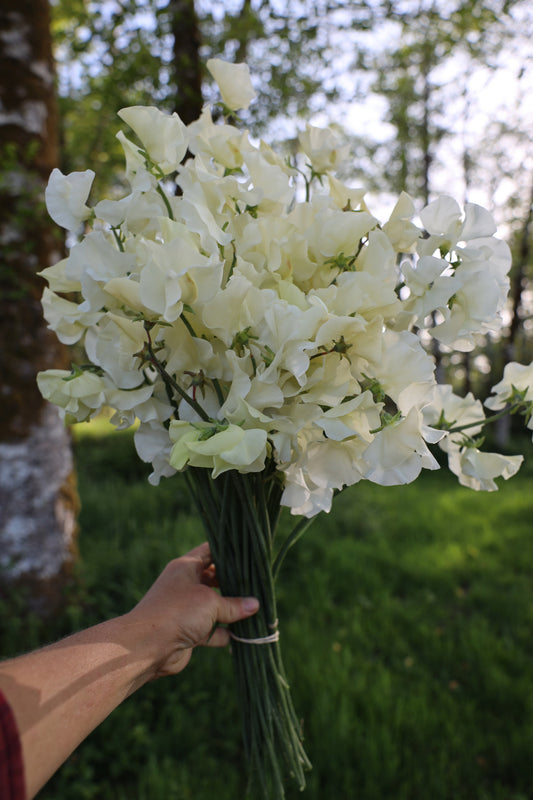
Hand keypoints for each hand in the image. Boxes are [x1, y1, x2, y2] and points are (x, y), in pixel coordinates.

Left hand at [124, 542, 259, 678]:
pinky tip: (242, 635)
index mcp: (186, 567)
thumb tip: (255, 605)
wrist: (147, 646)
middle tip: (257, 585)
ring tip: (256, 610)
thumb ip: (234, 604)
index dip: (229, 551)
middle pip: (214, 579)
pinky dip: (224, 633)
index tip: (249, 555)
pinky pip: (211, 630)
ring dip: (231, 611)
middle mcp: (185, 585)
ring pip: (214, 606)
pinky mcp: (187, 631)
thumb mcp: (210, 603)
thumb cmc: (178, 612)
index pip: (210, 551)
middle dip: (234, 584)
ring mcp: (185, 609)